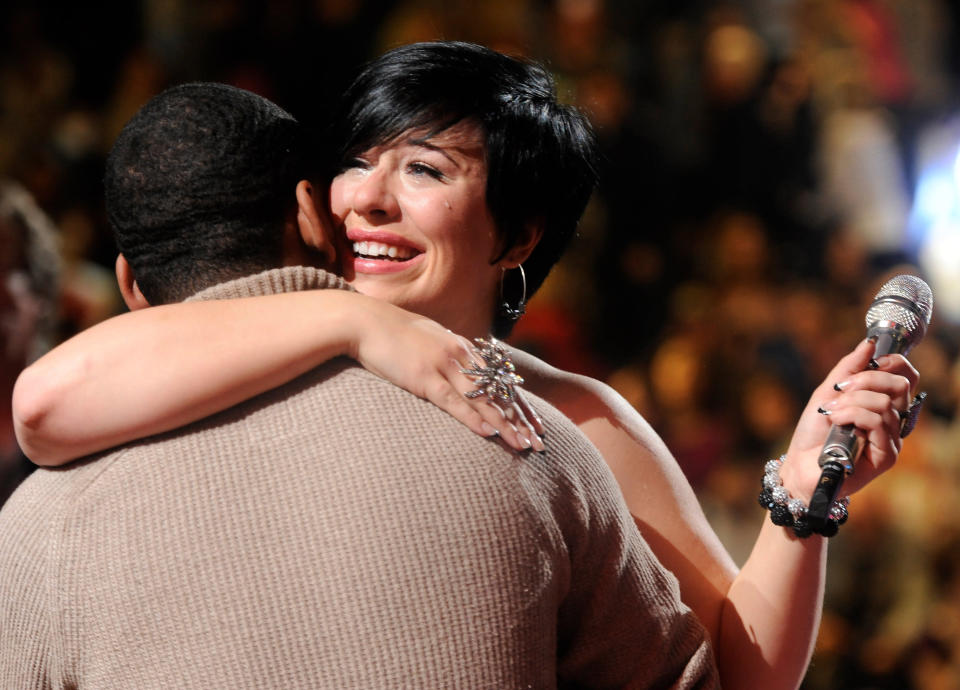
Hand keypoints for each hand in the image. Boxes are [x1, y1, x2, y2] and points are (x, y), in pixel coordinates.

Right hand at [350, 299, 544, 450]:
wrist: (366, 322)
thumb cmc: (395, 334)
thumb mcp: (430, 339)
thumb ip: (450, 355)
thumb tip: (462, 371)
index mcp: (464, 348)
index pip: (501, 381)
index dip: (521, 405)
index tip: (536, 426)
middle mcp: (461, 356)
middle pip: (499, 392)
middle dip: (520, 420)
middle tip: (539, 442)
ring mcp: (443, 365)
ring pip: (482, 399)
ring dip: (504, 424)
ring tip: (522, 444)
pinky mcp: (424, 377)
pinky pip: (453, 401)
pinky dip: (472, 418)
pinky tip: (488, 433)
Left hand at [780, 338, 918, 500]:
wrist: (800, 465)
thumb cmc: (814, 432)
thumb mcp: (827, 391)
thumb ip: (849, 367)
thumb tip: (870, 343)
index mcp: (883, 403)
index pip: (906, 376)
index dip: (892, 362)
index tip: (869, 362)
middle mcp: (893, 421)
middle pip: (900, 385)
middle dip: (865, 380)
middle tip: (840, 389)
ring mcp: (892, 439)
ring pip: (883, 403)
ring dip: (850, 402)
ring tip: (831, 412)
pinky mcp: (887, 456)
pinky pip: (877, 422)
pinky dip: (851, 415)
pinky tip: (836, 422)